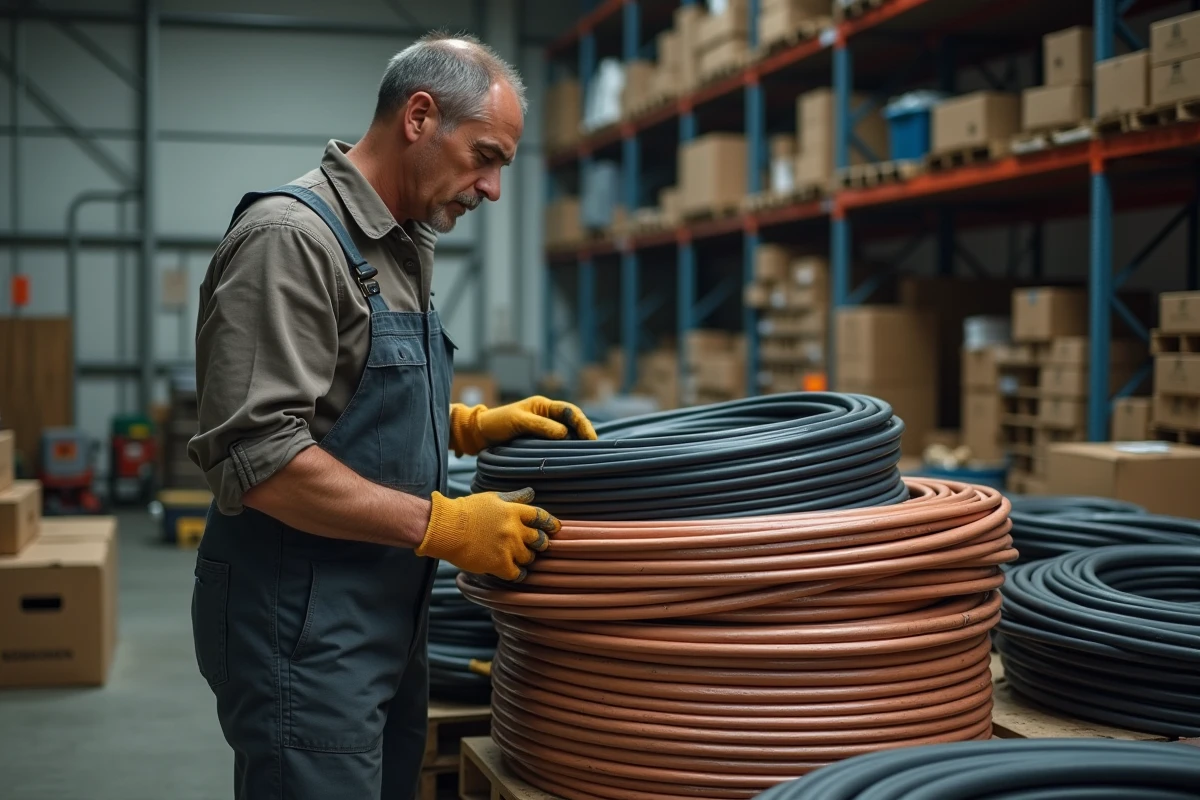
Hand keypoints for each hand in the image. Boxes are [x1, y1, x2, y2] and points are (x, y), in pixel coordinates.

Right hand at [416, 488, 558, 580]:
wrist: (446, 528)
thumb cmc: (467, 511)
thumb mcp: (493, 498)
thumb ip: (514, 498)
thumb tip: (531, 493)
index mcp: (514, 511)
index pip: (542, 517)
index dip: (551, 524)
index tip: (554, 528)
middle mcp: (515, 529)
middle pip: (541, 540)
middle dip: (540, 543)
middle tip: (534, 545)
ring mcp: (508, 548)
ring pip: (530, 557)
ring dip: (526, 557)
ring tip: (517, 556)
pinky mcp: (500, 564)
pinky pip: (519, 573)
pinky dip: (518, 573)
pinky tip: (513, 570)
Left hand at [449, 395, 597, 455]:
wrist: (479, 434)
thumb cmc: (497, 423)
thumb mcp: (518, 421)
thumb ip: (540, 425)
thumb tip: (564, 433)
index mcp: (543, 406)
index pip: (570, 412)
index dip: (583, 424)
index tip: (591, 439)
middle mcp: (546, 417)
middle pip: (573, 424)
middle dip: (585, 435)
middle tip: (594, 451)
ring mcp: (543, 430)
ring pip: (567, 436)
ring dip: (576, 445)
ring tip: (585, 458)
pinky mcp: (538, 443)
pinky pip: (556, 446)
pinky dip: (564, 453)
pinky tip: (569, 462)